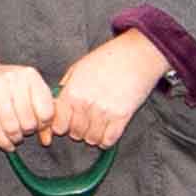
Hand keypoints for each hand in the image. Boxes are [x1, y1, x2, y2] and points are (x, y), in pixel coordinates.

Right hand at [0, 59, 58, 150]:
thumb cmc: (7, 88)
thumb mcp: (29, 93)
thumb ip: (43, 114)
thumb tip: (47, 140)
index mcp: (31, 75)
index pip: (46, 111)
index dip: (44, 125)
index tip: (39, 127)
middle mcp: (14, 78)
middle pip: (28, 121)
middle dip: (28, 132)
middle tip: (24, 131)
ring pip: (11, 126)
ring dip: (15, 138)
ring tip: (16, 138)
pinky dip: (2, 141)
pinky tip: (7, 144)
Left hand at [46, 28, 175, 148]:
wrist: (137, 55)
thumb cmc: (108, 58)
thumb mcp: (79, 67)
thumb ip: (66, 87)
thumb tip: (58, 103)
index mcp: (72, 92)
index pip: (58, 125)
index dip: (62, 126)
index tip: (68, 123)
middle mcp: (85, 104)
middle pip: (75, 134)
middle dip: (78, 130)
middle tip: (86, 122)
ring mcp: (104, 112)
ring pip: (92, 139)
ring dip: (93, 135)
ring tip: (98, 125)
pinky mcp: (122, 117)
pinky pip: (109, 140)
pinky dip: (107, 139)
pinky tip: (108, 130)